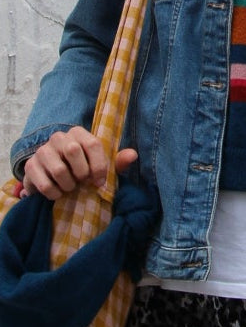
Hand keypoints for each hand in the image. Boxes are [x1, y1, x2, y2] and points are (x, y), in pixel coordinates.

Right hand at [21, 127, 137, 200]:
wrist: (50, 177)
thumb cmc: (80, 169)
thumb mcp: (99, 165)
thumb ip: (117, 161)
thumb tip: (133, 155)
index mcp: (78, 133)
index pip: (93, 143)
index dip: (99, 165)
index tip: (99, 181)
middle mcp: (59, 137)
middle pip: (73, 151)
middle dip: (81, 173)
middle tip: (81, 182)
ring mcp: (43, 150)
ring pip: (59, 170)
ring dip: (68, 185)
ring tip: (70, 187)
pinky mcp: (31, 166)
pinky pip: (45, 184)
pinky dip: (54, 194)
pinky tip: (57, 193)